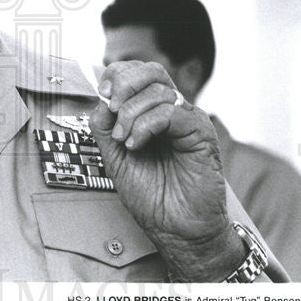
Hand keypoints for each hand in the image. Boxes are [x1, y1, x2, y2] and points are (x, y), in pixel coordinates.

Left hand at [89, 61, 243, 280]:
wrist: (176, 229)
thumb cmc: (152, 196)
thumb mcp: (114, 156)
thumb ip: (105, 126)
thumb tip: (99, 99)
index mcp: (153, 113)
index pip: (138, 74)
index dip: (117, 76)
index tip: (102, 95)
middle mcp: (173, 112)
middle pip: (152, 71)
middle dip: (125, 83)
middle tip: (111, 107)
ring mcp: (188, 121)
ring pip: (159, 90)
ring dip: (131, 113)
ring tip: (125, 141)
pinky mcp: (200, 133)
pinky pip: (172, 112)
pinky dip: (146, 125)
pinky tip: (136, 144)